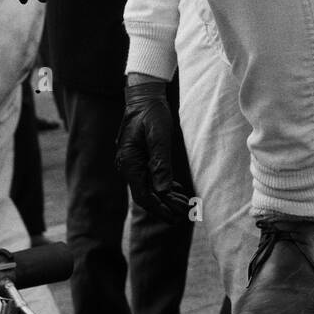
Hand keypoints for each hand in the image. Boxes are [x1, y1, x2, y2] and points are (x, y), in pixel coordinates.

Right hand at [114, 77, 191, 222]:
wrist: (144, 96)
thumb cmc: (151, 113)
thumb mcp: (159, 136)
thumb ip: (161, 163)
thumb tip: (163, 191)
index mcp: (129, 162)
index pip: (142, 194)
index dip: (159, 208)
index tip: (174, 217)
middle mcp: (128, 166)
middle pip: (146, 194)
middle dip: (164, 206)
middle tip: (185, 213)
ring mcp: (133, 163)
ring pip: (150, 187)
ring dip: (166, 197)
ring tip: (184, 203)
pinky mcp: (140, 158)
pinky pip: (151, 177)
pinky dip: (164, 185)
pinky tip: (177, 190)